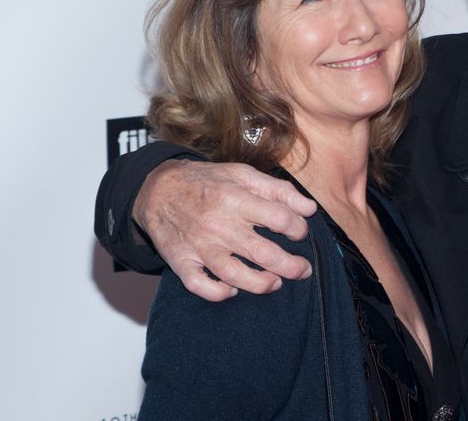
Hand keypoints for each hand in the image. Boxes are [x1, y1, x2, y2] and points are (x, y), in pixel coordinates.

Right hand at [133, 160, 317, 300]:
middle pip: (262, 252)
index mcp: (235, 198)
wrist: (157, 190)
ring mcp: (198, 246)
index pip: (278, 218)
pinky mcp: (180, 262)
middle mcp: (218, 224)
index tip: (299, 233)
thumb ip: (278, 190)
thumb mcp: (243, 174)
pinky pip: (200, 286)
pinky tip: (233, 290)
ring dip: (261, 284)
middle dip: (291, 266)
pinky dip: (219, 293)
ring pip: (234, 275)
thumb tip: (309, 209)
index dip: (298, 228)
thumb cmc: (207, 182)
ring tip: (276, 282)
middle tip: (304, 270)